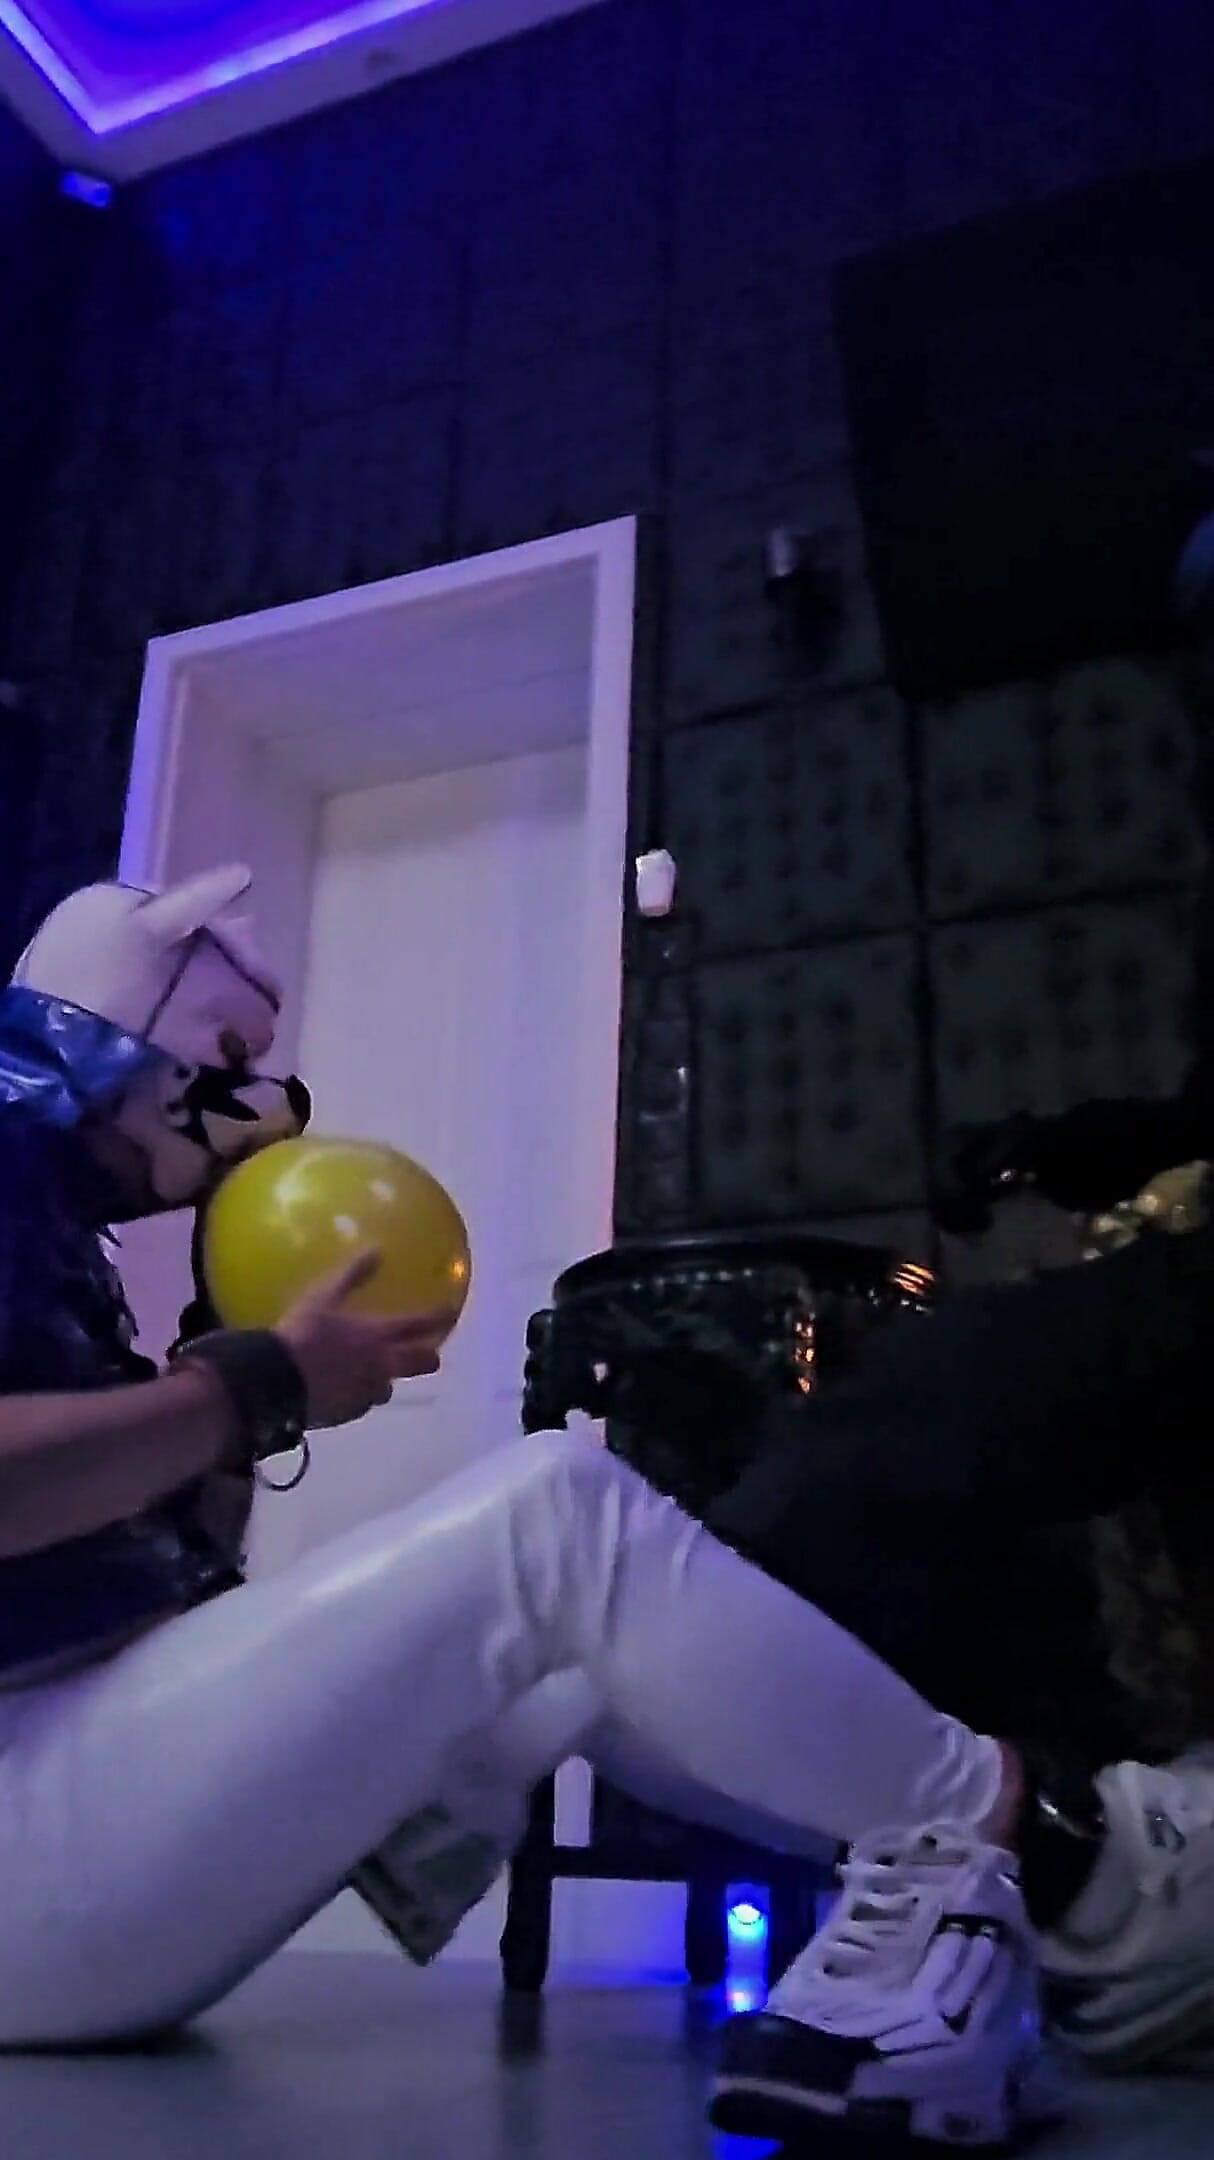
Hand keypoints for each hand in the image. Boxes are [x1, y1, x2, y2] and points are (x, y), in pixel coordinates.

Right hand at [275, 1252, 454, 1429]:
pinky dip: (360, 1394)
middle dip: (429, 1357)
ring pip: (389, 1387)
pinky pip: (363, 1402)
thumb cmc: (303, 1334)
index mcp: (378, 1335)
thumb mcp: (323, 1297)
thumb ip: (352, 1275)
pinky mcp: (350, 1412)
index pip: (420, 1325)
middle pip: (420, 1364)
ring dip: (387, 1378)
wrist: (278, 1382)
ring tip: (376, 1373)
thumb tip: (377, 1250)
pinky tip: (345, 1389)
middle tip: (430, 1353)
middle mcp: (382, 1366)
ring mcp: (368, 1393)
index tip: (453, 1311)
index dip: (441, 1316)